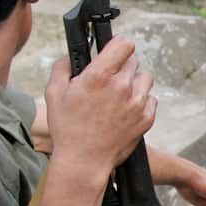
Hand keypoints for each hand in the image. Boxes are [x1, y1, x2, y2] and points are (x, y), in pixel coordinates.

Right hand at [45, 36, 154, 182]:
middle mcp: (121, 87)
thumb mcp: (54, 93)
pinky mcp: (146, 118)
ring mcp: (136, 103)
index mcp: (98, 76)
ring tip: (119, 96)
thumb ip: (63, 66)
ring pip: (145, 79)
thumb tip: (71, 55)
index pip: (124, 44)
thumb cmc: (67, 128)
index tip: (113, 51)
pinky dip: (141, 102)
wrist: (84, 160)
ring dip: (134, 83)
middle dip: (121, 67)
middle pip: (133, 61)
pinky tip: (126, 110)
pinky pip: (151, 99)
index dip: (118, 45)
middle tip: (109, 80)